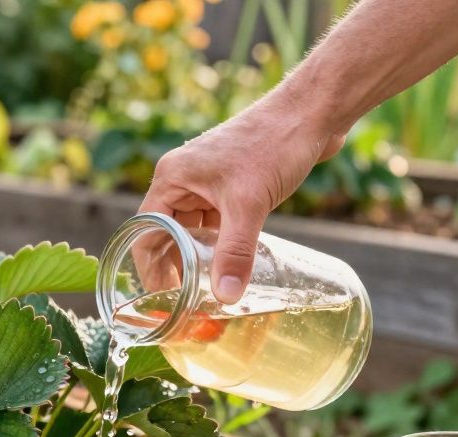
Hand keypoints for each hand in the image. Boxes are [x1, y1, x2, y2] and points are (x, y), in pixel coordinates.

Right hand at [139, 88, 344, 302]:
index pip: (145, 231)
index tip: (163, 300)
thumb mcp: (249, 204)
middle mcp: (184, 179)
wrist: (312, 112)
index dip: (151, 268)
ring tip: (207, 291)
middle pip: (167, 233)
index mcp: (172, 177)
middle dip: (175, 267)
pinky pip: (215, 223)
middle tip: (186, 303)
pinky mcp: (231, 186)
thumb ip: (234, 253)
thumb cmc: (274, 143)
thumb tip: (225, 297)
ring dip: (199, 257)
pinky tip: (230, 266)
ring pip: (193, 230)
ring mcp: (207, 182)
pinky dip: (219, 244)